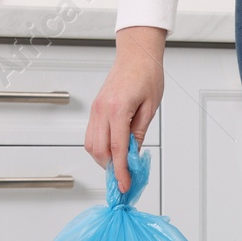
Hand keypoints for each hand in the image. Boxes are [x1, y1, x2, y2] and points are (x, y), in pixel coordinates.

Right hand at [86, 26, 166, 192]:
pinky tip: (113, 152)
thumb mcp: (150, 108)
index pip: (117, 150)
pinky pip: (91, 135)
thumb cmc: (147, 75)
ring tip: (120, 166)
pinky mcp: (95, 109)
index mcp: (117, 109)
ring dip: (103, 160)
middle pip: (99, 151)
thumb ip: (138, 134)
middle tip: (125, 179)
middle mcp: (101, 110)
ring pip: (91, 145)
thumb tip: (133, 156)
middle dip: (111, 169)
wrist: (137, 54)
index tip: (125, 186)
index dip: (121, 172)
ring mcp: (95, 109)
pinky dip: (100, 148)